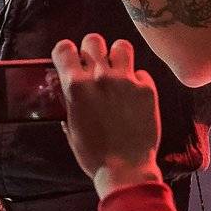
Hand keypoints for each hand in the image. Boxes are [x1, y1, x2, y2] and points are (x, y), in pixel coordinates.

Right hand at [51, 34, 161, 198]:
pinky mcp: (146, 89)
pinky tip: (134, 97)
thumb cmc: (94, 154)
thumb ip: (69, 102)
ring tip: (118, 71)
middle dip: (92, 50)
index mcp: (75, 86)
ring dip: (117, 57)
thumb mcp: (72, 127)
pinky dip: (137, 81)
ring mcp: (125, 81)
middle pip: (93, 40)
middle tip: (95, 64)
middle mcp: (100, 77)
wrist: (126, 170)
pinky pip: (141, 73)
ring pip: (121, 46)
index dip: (66, 52)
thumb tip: (67, 89)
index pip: (64, 48)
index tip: (70, 60)